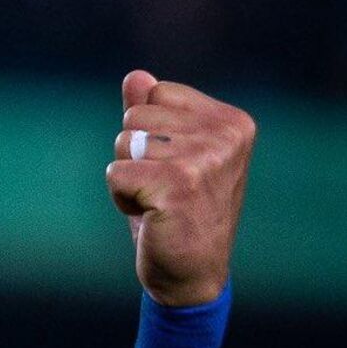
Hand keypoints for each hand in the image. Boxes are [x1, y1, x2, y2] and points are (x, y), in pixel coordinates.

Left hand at [105, 70, 254, 305]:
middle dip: (133, 155)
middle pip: (134, 117)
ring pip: (123, 144)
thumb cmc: (177, 211)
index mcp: (231, 121)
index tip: (171, 165)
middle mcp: (225, 135)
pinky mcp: (178, 184)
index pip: (155, 93)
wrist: (191, 272)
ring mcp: (205, 158)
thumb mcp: (167, 155)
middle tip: (162, 188)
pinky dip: (121, 197)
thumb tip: (136, 76)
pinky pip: (115, 172)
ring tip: (157, 201)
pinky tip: (150, 215)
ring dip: (128, 177)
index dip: (147, 130)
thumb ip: (153, 113)